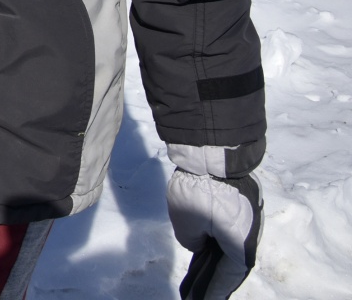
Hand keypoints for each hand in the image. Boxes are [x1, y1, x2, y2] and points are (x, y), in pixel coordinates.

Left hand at [166, 143, 262, 299]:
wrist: (211, 152)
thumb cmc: (199, 192)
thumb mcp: (187, 223)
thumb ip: (192, 240)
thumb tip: (199, 240)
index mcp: (241, 243)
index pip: (230, 274)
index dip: (216, 288)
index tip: (203, 299)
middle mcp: (249, 232)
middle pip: (231, 260)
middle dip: (215, 275)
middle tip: (198, 289)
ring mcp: (246, 214)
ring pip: (229, 242)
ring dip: (215, 255)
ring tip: (199, 269)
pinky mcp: (238, 200)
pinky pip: (228, 227)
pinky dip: (216, 238)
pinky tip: (203, 242)